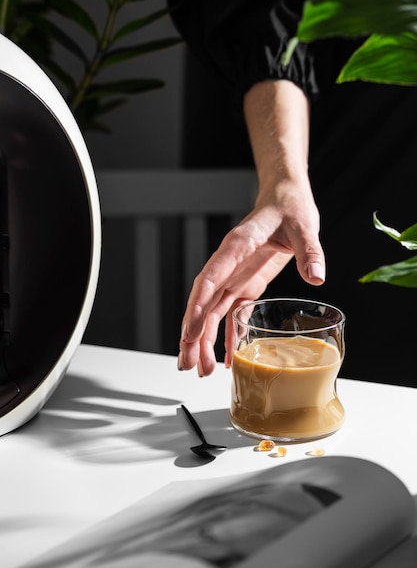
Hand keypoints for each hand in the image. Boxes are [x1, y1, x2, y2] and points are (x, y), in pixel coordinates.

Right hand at [178, 175, 324, 375]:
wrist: (284, 198)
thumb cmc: (290, 207)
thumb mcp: (304, 226)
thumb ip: (309, 250)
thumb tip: (317, 276)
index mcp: (237, 247)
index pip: (211, 279)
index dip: (198, 307)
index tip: (190, 332)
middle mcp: (229, 264)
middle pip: (204, 303)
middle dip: (193, 334)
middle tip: (188, 363)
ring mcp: (234, 276)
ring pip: (211, 312)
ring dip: (203, 340)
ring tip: (200, 369)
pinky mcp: (245, 284)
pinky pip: (230, 313)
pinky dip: (225, 335)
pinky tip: (223, 357)